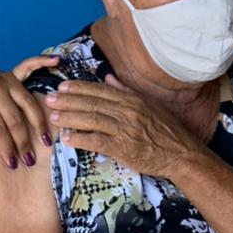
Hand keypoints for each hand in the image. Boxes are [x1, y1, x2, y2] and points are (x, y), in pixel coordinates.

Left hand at [0, 56, 58, 169]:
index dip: (5, 148)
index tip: (12, 164)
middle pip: (14, 119)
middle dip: (23, 142)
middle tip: (30, 161)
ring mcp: (5, 80)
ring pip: (27, 103)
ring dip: (38, 124)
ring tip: (46, 141)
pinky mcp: (12, 74)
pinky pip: (29, 68)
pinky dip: (42, 63)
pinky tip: (56, 61)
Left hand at [44, 74, 201, 175]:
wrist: (182, 154)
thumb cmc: (166, 130)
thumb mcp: (149, 105)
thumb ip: (125, 91)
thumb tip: (108, 78)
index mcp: (131, 99)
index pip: (99, 91)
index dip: (79, 88)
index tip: (62, 86)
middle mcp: (127, 111)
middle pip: (91, 103)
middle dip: (68, 101)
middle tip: (50, 99)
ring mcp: (126, 129)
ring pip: (92, 120)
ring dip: (70, 118)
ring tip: (53, 117)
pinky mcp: (124, 148)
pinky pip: (98, 142)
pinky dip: (81, 140)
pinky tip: (67, 139)